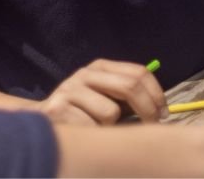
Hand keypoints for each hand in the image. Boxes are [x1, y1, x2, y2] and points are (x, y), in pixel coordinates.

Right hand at [39, 58, 166, 124]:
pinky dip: (93, 137)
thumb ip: (124, 97)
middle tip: (152, 126)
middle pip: (129, 86)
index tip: (163, 113)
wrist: (40, 120)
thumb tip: (159, 111)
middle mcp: (86, 73)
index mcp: (100, 67)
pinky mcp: (59, 109)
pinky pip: (92, 129)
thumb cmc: (80, 111)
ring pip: (110, 113)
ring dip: (111, 129)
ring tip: (98, 130)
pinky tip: (83, 134)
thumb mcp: (102, 96)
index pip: (138, 72)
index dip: (156, 93)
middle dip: (147, 110)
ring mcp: (71, 89)